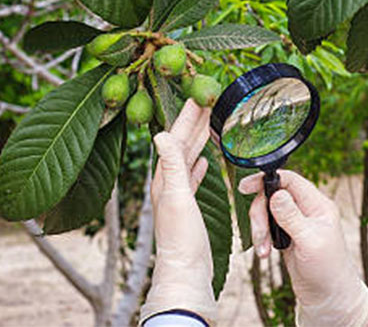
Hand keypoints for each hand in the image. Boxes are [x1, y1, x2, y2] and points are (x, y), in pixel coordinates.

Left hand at [140, 100, 217, 322]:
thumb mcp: (177, 198)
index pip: (175, 137)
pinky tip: (204, 161)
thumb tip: (160, 133)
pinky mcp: (187, 207)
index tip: (197, 91)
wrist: (185, 274)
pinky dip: (197, 165)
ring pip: (187, 158)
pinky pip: (192, 178)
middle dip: (192, 121)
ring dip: (196, 139)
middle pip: (181, 144)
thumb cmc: (182, 240)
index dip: (186, 115)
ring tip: (207, 122)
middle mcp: (167, 183)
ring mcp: (177, 195)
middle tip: (205, 97)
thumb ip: (172, 166)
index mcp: (164, 178)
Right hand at [239, 170, 367, 326]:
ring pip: (267, 212)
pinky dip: (261, 238)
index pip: (290, 181)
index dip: (267, 179)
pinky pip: (266, 227)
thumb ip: (292, 216)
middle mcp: (307, 210)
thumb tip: (276, 194)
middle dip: (260, 215)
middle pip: (273, 196)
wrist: (327, 297)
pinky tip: (264, 253)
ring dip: (259, 229)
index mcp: (318, 205)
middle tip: (260, 235)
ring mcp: (295, 223)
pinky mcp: (286, 236)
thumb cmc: (327, 270)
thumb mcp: (310, 241)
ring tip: (263, 250)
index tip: (246, 186)